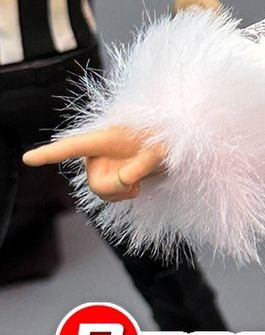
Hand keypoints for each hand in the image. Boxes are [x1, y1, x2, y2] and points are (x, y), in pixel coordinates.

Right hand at [23, 127, 166, 202]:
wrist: (166, 148)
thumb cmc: (161, 141)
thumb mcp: (158, 151)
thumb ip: (142, 166)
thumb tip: (125, 181)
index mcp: (103, 139)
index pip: (71, 148)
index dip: (48, 154)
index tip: (28, 159)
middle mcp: (96, 154)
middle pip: (95, 184)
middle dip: (115, 190)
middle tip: (134, 186)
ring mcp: (101, 167)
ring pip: (101, 193)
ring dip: (121, 194)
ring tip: (137, 183)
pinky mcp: (108, 177)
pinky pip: (109, 196)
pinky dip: (123, 195)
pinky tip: (135, 186)